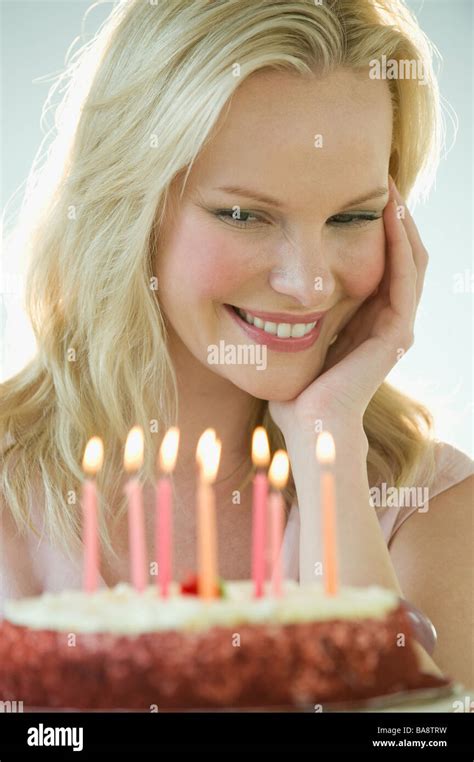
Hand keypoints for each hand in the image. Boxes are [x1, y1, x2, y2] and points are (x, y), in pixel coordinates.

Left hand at [269, 177, 428, 435]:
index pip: (383, 261)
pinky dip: (399, 246)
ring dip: (401, 223)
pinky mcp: (396, 334)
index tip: (356, 191)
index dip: (377, 226)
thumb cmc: (296, 387)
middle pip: (402, 255)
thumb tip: (268, 282)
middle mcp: (389, 320)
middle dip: (394, 216)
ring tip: (389, 186)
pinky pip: (404, 279)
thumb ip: (298, 311)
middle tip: (381, 176)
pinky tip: (389, 216)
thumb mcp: (296, 336)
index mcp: (369, 319)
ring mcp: (397, 327)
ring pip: (410, 261)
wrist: (309, 425)